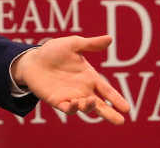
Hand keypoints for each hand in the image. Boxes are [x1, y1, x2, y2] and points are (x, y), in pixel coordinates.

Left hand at [11, 35, 130, 124]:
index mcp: (89, 76)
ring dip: (90, 107)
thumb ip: (90, 44)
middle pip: (100, 104)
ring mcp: (71, 96)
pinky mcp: (58, 101)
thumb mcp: (73, 45)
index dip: (116, 98)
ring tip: (92, 101)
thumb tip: (110, 38)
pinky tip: (76, 102)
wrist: (32, 60)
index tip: (127, 108)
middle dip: (110, 113)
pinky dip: (74, 108)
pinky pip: (68, 109)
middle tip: (121, 121)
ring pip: (85, 108)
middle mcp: (82, 89)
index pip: (106, 90)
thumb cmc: (53, 51)